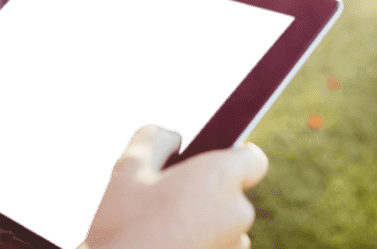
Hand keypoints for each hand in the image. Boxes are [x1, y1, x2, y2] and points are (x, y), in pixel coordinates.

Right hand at [79, 124, 268, 248]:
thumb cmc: (123, 224)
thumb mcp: (128, 166)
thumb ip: (156, 138)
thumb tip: (174, 138)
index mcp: (219, 178)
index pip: (253, 159)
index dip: (234, 156)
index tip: (212, 160)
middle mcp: (236, 212)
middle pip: (235, 193)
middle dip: (209, 191)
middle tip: (171, 195)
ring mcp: (234, 246)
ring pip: (227, 224)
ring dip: (206, 221)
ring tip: (167, 226)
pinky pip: (221, 247)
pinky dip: (204, 243)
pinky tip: (172, 243)